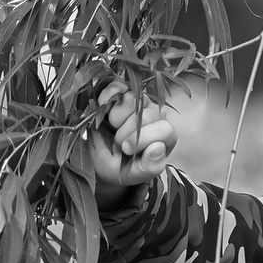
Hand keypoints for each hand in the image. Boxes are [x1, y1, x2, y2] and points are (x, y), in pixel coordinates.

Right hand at [88, 79, 179, 206]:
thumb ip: (150, 167)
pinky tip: (103, 112)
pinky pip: (115, 88)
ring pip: (132, 98)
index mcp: (165, 136)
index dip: (142, 139)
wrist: (97, 158)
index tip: (125, 150)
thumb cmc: (120, 167)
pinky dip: (106, 98)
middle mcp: (156, 115)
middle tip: (118, 142)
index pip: (164, 130)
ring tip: (112, 127)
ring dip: (116, 116)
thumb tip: (158, 147)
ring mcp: (139, 101)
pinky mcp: (121, 92)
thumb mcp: (134, 174)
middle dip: (127, 131)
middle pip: (147, 114)